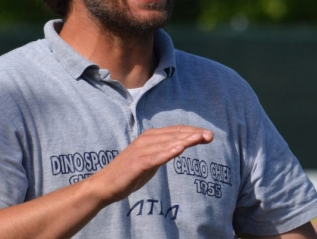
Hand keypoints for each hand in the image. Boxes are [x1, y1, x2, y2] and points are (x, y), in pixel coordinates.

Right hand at [83, 125, 212, 204]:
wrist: (106, 185)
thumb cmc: (129, 173)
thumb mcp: (150, 160)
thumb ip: (163, 153)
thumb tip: (179, 147)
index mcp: (149, 137)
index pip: (175, 131)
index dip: (192, 131)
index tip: (208, 134)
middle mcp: (145, 140)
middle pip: (173, 134)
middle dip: (193, 134)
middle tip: (210, 135)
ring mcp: (141, 151)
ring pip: (167, 143)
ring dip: (184, 140)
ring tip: (200, 138)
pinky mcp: (137, 163)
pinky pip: (155, 157)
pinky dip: (167, 152)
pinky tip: (180, 149)